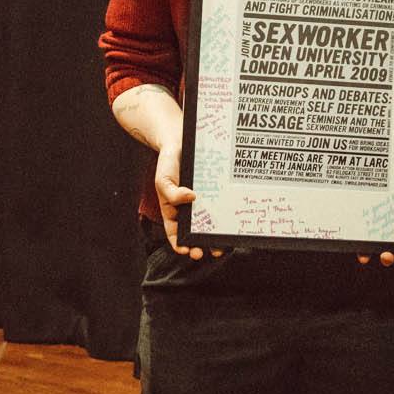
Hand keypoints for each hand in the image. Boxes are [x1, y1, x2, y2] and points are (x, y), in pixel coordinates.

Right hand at [154, 140, 218, 259]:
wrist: (180, 141)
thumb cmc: (168, 163)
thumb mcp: (163, 179)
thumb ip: (172, 192)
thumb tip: (190, 198)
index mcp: (173, 211)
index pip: (175, 234)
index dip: (180, 245)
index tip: (187, 250)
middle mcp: (190, 210)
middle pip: (196, 233)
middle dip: (202, 245)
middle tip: (210, 251)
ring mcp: (204, 202)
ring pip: (212, 224)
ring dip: (216, 237)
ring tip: (223, 245)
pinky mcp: (216, 193)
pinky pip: (221, 207)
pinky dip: (226, 217)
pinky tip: (231, 222)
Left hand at [355, 179, 393, 267]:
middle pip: (391, 251)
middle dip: (388, 258)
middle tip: (387, 255)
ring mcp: (380, 223)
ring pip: (374, 244)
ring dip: (371, 253)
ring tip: (369, 253)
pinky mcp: (368, 214)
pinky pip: (362, 229)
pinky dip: (359, 239)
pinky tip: (357, 241)